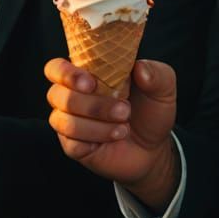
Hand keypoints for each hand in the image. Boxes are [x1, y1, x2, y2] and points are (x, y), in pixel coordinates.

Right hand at [45, 58, 179, 211]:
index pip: (56, 68)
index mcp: (85, 74)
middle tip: (124, 109)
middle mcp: (71, 96)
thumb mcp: (162, 88)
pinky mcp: (73, 146)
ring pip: (63, 120)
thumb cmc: (150, 111)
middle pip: (57, 95)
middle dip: (91, 104)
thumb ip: (156, 73)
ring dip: (97, 124)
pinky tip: (114, 137)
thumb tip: (140, 69)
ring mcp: (69, 122)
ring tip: (124, 127)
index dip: (65, 73)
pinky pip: (71, 143)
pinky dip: (96, 139)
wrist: (155, 149)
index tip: (90, 82)